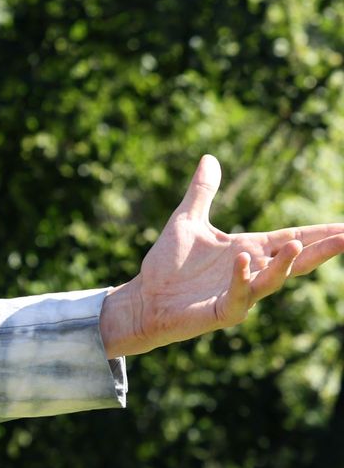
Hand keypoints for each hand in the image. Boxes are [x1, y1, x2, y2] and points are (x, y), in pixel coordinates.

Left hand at [100, 155, 343, 356]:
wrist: (144, 298)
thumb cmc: (167, 265)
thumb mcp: (187, 220)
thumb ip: (202, 192)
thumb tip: (210, 157)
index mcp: (249, 249)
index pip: (293, 236)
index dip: (321, 231)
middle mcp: (252, 270)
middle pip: (296, 259)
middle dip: (323, 249)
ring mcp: (240, 292)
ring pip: (273, 279)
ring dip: (286, 263)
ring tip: (298, 244)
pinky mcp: (223, 310)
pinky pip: (239, 295)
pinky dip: (242, 279)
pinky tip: (243, 260)